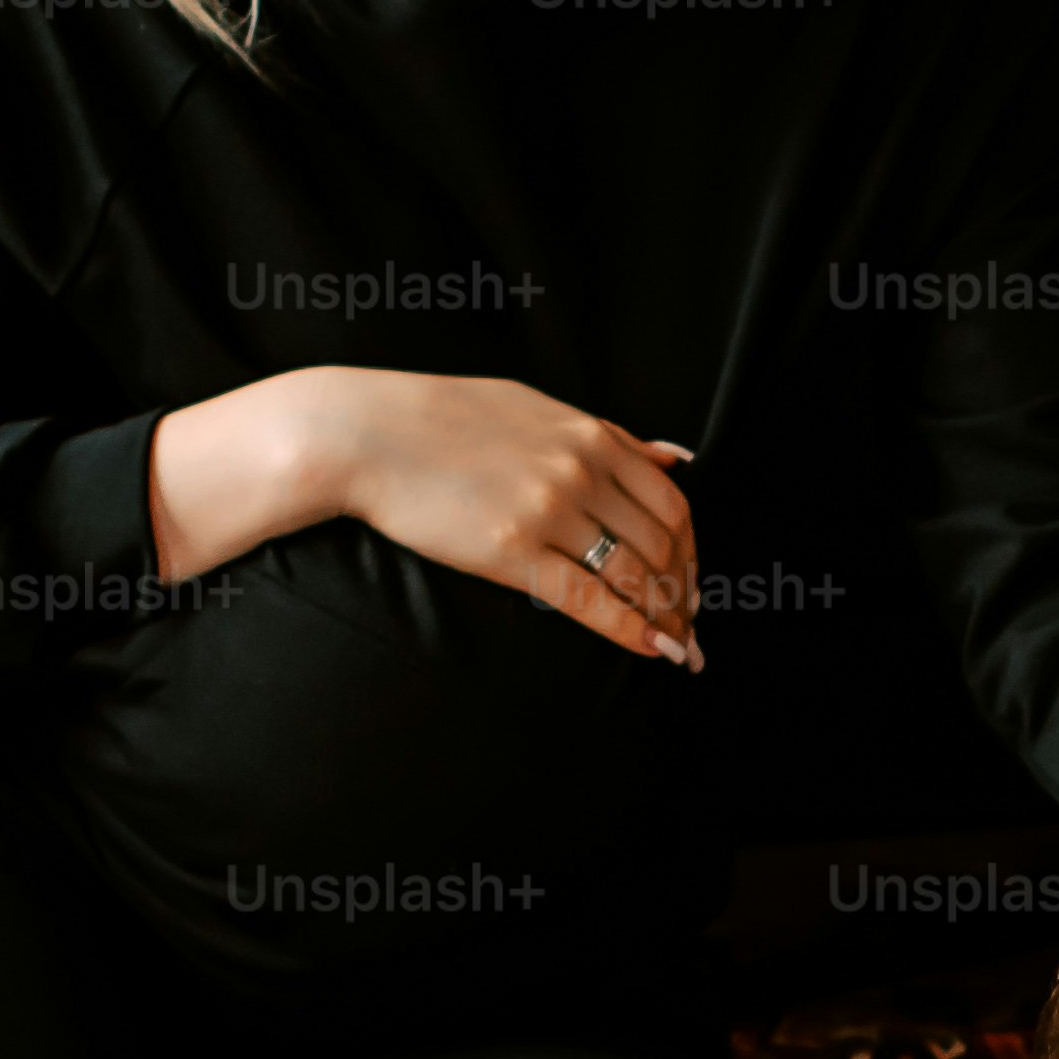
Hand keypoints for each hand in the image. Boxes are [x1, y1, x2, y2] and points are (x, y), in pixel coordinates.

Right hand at [150, 365, 700, 667]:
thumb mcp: (538, 408)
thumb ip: (610, 435)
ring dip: (663, 616)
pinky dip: (629, 629)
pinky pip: (587, 599)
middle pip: (661, 543)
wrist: (367, 433)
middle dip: (682, 591)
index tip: (690, 579)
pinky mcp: (510, 550)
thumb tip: (673, 455)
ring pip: (633, 574)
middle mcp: (581, 470)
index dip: (691, 550)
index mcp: (591, 435)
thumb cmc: (445, 419)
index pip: (671, 501)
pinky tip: (649, 650)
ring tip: (672, 644)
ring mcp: (549, 510)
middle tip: (686, 624)